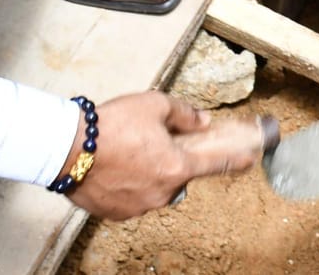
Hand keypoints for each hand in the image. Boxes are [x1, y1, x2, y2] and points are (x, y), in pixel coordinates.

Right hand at [63, 92, 267, 219]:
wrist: (68, 149)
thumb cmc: (111, 125)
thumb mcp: (154, 105)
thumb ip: (184, 115)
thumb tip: (201, 122)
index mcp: (176, 167)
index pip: (215, 165)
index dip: (235, 161)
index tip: (250, 160)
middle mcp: (162, 192)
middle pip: (178, 175)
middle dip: (170, 159)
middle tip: (149, 142)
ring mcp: (139, 207)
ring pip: (155, 187)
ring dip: (148, 172)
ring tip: (125, 152)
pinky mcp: (117, 214)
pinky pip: (133, 198)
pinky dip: (129, 184)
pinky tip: (114, 167)